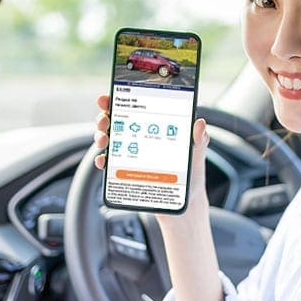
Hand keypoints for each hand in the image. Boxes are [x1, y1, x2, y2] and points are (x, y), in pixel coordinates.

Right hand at [93, 94, 210, 222]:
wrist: (185, 203)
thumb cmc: (191, 174)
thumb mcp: (196, 154)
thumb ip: (199, 139)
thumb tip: (200, 123)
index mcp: (155, 127)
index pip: (135, 107)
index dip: (118, 100)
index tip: (107, 97)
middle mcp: (140, 138)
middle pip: (116, 121)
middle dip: (104, 117)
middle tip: (104, 120)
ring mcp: (131, 154)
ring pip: (109, 139)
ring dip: (101, 136)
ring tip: (103, 140)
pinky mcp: (126, 172)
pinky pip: (110, 163)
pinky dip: (102, 160)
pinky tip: (103, 160)